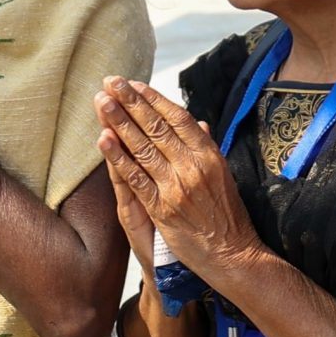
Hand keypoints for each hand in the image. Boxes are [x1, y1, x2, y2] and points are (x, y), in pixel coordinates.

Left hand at [93, 80, 260, 283]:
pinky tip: (103, 140)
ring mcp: (176, 187)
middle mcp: (193, 166)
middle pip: (156, 127)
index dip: (154, 99)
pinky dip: (118, 158)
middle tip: (111, 81)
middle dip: (131, 102)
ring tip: (102, 101)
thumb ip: (207, 147)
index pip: (178, 118)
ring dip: (119, 122)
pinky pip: (135, 179)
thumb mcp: (224, 175)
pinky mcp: (162, 209)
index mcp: (209, 154)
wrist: (233, 255)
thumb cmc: (228, 216)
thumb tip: (197, 122)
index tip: (134, 84)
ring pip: (143, 148)